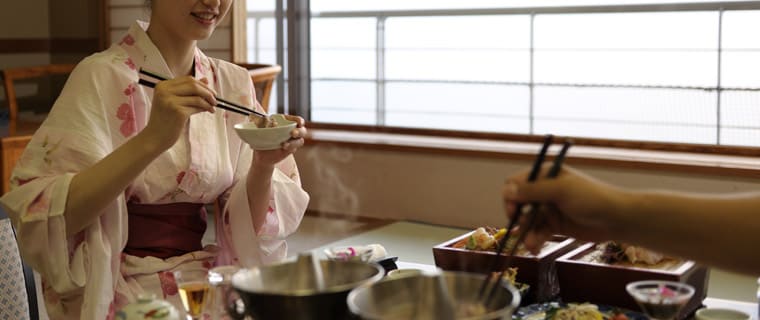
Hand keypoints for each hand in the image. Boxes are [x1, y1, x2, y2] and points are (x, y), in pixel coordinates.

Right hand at [142, 76, 216, 149]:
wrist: (154, 137)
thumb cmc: (164, 119)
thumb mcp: (173, 101)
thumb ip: (188, 90)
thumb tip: (206, 79)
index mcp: (162, 86)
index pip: (188, 79)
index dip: (202, 84)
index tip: (210, 92)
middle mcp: (165, 91)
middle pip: (194, 85)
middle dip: (208, 91)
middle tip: (215, 99)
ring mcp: (171, 101)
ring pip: (197, 97)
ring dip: (208, 101)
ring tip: (212, 107)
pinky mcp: (178, 112)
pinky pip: (197, 107)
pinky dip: (205, 108)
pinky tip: (208, 111)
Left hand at [252, 115, 306, 166]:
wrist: (260, 154)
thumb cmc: (260, 138)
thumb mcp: (260, 130)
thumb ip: (266, 124)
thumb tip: (274, 123)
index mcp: (285, 122)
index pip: (296, 120)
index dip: (299, 120)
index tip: (299, 122)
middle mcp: (291, 131)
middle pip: (302, 130)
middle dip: (299, 131)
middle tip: (293, 133)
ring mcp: (292, 141)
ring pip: (300, 141)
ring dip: (294, 142)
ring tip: (284, 145)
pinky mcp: (291, 150)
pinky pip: (294, 148)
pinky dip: (290, 148)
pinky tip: (283, 148)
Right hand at [502, 165, 625, 252]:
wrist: (617, 219)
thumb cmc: (591, 198)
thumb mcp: (561, 191)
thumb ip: (533, 190)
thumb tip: (507, 191)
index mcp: (545, 175)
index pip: (516, 182)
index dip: (510, 196)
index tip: (512, 209)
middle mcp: (544, 191)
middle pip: (518, 204)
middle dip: (517, 218)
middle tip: (520, 229)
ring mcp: (549, 209)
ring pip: (527, 221)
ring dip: (527, 233)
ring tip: (532, 245)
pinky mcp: (555, 225)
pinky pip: (538, 232)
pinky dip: (535, 240)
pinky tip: (536, 249)